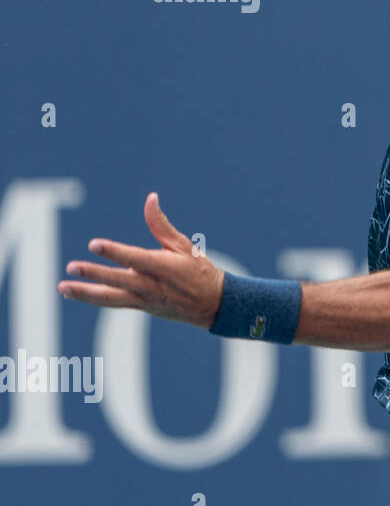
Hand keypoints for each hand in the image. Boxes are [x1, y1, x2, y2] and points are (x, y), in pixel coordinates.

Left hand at [57, 192, 224, 327]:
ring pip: (110, 298)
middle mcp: (152, 285)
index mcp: (165, 267)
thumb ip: (161, 224)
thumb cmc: (198, 269)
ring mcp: (144, 299)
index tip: (95, 244)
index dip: (115, 252)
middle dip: (94, 274)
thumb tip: (150, 198)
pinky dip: (91, 298)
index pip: (135, 258)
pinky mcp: (139, 307)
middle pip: (118, 281)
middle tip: (72, 267)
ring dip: (84, 293)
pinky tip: (73, 292)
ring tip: (62, 287)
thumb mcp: (184, 245)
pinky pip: (111, 303)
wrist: (211, 305)